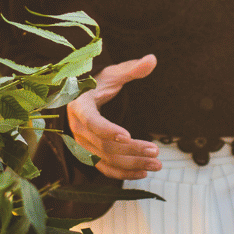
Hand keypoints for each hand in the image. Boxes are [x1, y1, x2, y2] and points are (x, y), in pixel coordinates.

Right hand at [66, 54, 159, 179]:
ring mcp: (82, 144)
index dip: (108, 130)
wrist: (82, 96)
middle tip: (155, 151)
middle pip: (103, 145)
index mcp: (80, 105)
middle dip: (131, 150)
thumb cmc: (98, 83)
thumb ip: (132, 68)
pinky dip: (123, 173)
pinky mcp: (88, 154)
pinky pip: (104, 169)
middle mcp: (78, 128)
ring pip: (106, 160)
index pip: (92, 122)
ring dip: (132, 164)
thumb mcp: (113, 73)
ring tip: (156, 164)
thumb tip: (152, 59)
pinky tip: (143, 173)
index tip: (128, 136)